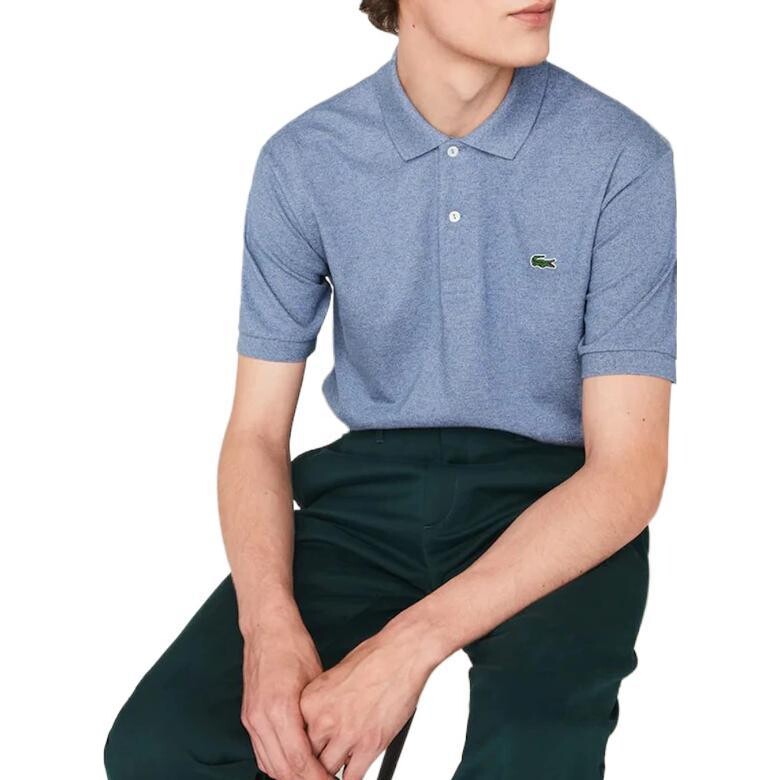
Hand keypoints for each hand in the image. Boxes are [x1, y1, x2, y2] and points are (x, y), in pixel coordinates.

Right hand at [241, 615, 331, 778]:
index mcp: (280, 708)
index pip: (299, 759)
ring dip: (289, 775)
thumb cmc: (292, 645)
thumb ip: (318, 714)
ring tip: (312, 776)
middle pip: (282, 769)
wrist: (266, 627)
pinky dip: (276, 763)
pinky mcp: (248, 716)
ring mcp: (251, 718)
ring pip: (268, 764)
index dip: (318, 777)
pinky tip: (292, 763)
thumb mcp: (316, 679)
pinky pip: (260, 751)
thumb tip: (331, 740)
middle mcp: (261, 717)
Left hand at [299, 622, 438, 779]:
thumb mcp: (333, 677)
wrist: (401, 653)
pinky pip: (352, 776)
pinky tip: (353, 771)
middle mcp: (324, 719)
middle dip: (315, 760)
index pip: (295, 737)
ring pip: (327, 770)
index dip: (302, 747)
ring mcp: (347, 734)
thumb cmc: (373, 657)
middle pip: (309, 756)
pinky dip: (352, 777)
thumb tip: (317, 719)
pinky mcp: (369, 744)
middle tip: (320, 762)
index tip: (305, 753)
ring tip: (337, 766)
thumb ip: (321, 703)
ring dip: (333, 769)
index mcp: (311, 701)